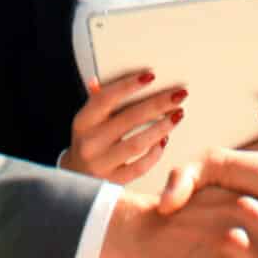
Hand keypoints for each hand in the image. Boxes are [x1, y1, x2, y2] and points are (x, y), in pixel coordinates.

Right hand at [57, 70, 186, 184]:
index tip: (151, 75)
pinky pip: (139, 167)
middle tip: (179, 94)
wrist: (77, 179)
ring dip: (161, 127)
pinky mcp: (113, 182)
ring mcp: (100, 165)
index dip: (128, 86)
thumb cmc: (89, 141)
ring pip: (136, 144)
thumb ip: (97, 101)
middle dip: (157, 104)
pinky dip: (154, 153)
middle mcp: (89, 143)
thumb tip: (97, 80)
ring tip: (177, 115)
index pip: (105, 99)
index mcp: (83, 122)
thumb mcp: (88, 121)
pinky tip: (164, 140)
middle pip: (128, 119)